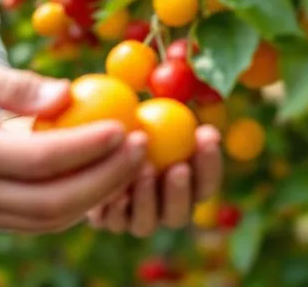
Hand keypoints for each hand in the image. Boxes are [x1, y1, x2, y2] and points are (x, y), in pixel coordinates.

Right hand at [0, 53, 147, 233]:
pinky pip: (32, 222)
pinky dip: (70, 206)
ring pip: (46, 220)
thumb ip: (17, 85)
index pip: (41, 159)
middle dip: (105, 179)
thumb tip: (68, 95)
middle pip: (52, 202)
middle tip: (140, 151)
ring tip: (128, 166)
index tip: (125, 127)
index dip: (89, 147)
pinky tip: (96, 180)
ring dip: (94, 198)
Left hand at [85, 125, 221, 236]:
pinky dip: (115, 208)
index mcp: (186, 190)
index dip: (211, 164)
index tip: (206, 135)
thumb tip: (188, 84)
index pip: (206, 184)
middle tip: (178, 167)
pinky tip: (115, 190)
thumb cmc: (133, 125)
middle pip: (180, 214)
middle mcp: (164, 212)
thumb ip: (170, 113)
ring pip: (147, 223)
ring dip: (147, 198)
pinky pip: (113, 221)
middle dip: (181, 192)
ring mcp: (137, 221)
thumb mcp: (152, 118)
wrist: (95, 146)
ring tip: (144, 169)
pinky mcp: (109, 222)